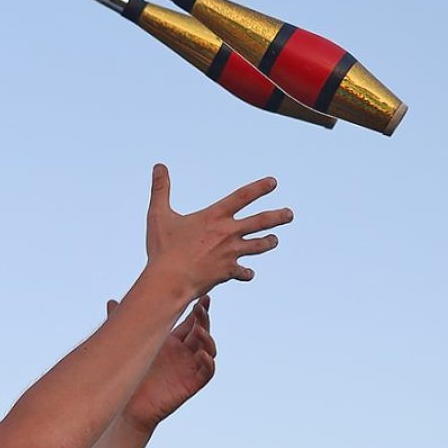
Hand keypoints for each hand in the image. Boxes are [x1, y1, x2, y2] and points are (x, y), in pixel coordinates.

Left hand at [115, 295, 216, 433]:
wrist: (127, 405)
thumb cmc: (129, 375)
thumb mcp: (127, 345)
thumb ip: (121, 323)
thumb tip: (111, 302)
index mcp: (172, 340)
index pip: (191, 321)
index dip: (198, 309)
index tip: (200, 296)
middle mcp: (183, 352)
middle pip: (201, 331)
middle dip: (204, 318)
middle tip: (200, 308)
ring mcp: (189, 368)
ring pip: (208, 349)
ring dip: (208, 339)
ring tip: (201, 330)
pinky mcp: (191, 384)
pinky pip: (206, 372)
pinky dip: (208, 362)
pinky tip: (202, 354)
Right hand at [145, 163, 292, 298]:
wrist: (170, 281)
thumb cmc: (163, 249)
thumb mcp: (158, 215)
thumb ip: (160, 189)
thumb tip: (158, 166)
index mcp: (214, 216)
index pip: (242, 196)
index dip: (259, 188)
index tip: (273, 182)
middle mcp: (228, 233)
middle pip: (261, 222)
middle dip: (278, 217)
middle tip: (290, 214)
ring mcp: (231, 253)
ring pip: (258, 246)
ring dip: (268, 242)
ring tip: (274, 240)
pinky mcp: (228, 272)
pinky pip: (243, 272)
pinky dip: (246, 273)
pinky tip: (248, 273)